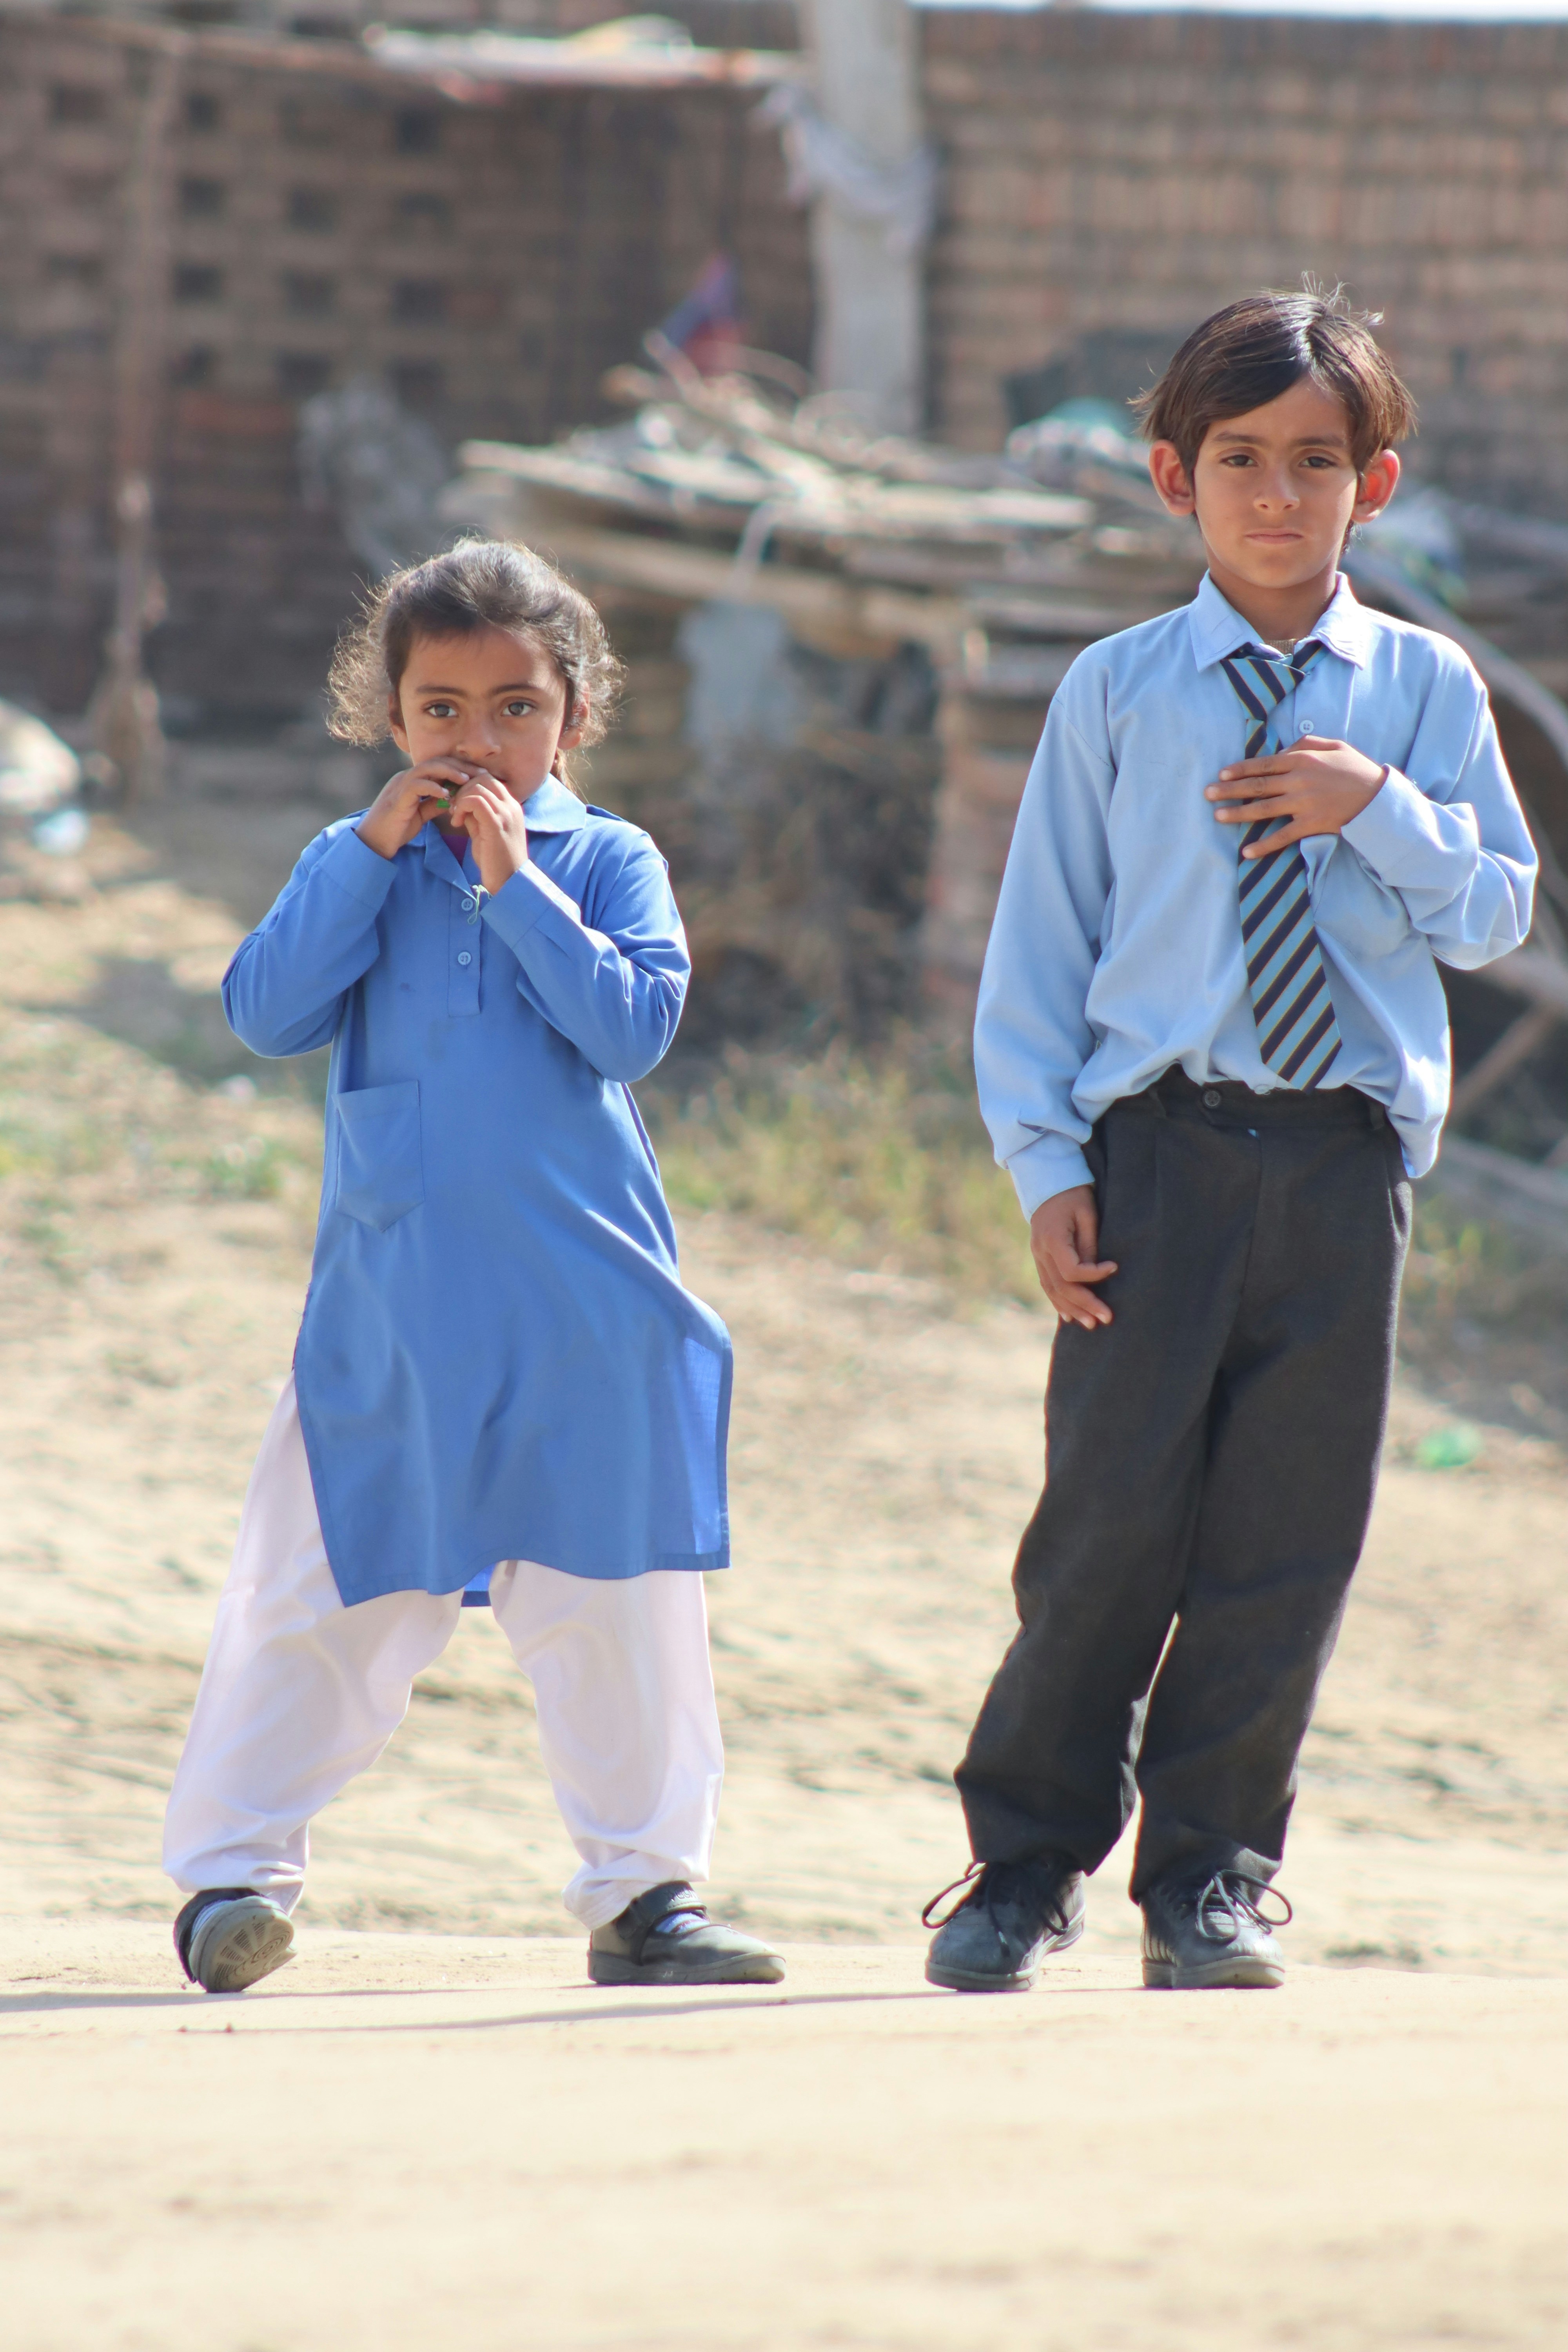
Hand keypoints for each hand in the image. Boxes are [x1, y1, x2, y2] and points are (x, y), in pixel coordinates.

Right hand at [356, 759, 477, 860]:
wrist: (374, 842)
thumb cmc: (397, 828)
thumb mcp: (421, 815)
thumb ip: (434, 804)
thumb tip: (452, 799)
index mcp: (412, 780)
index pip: (439, 765)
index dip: (460, 767)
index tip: (480, 774)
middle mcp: (405, 777)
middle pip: (436, 761)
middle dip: (460, 765)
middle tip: (480, 773)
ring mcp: (400, 785)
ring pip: (427, 768)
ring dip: (449, 772)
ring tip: (466, 779)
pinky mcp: (397, 798)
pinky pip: (416, 785)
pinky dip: (432, 787)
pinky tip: (446, 794)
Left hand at [444, 769, 530, 894]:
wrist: (510, 882)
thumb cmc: (497, 862)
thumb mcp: (485, 834)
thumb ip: (476, 817)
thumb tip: (461, 805)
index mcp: (511, 807)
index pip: (489, 780)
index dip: (469, 786)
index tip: (457, 802)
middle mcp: (511, 805)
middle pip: (483, 777)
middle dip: (462, 788)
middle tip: (453, 807)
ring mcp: (505, 813)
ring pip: (477, 786)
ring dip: (460, 798)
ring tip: (455, 816)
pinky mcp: (496, 823)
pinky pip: (475, 800)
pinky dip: (461, 806)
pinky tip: (457, 822)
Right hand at [1029, 1186, 1117, 1328]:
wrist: (1049, 1184)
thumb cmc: (1073, 1195)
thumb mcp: (1087, 1214)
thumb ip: (1089, 1244)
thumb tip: (1095, 1273)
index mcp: (1052, 1239)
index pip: (1072, 1270)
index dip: (1094, 1275)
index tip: (1114, 1268)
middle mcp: (1040, 1251)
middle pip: (1062, 1286)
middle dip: (1085, 1303)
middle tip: (1106, 1318)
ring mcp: (1037, 1256)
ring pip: (1052, 1289)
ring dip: (1072, 1308)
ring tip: (1091, 1324)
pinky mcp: (1039, 1258)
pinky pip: (1047, 1285)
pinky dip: (1058, 1301)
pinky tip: (1069, 1315)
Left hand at [1206, 736, 1386, 855]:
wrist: (1379, 798)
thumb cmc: (1356, 769)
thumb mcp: (1334, 745)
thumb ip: (1306, 743)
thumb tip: (1281, 749)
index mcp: (1302, 759)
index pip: (1263, 764)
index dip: (1239, 769)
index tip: (1221, 774)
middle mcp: (1298, 780)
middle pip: (1257, 786)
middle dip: (1229, 790)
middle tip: (1207, 794)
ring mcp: (1303, 804)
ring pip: (1263, 809)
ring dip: (1237, 814)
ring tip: (1217, 817)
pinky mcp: (1311, 825)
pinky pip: (1282, 836)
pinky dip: (1263, 845)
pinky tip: (1246, 851)